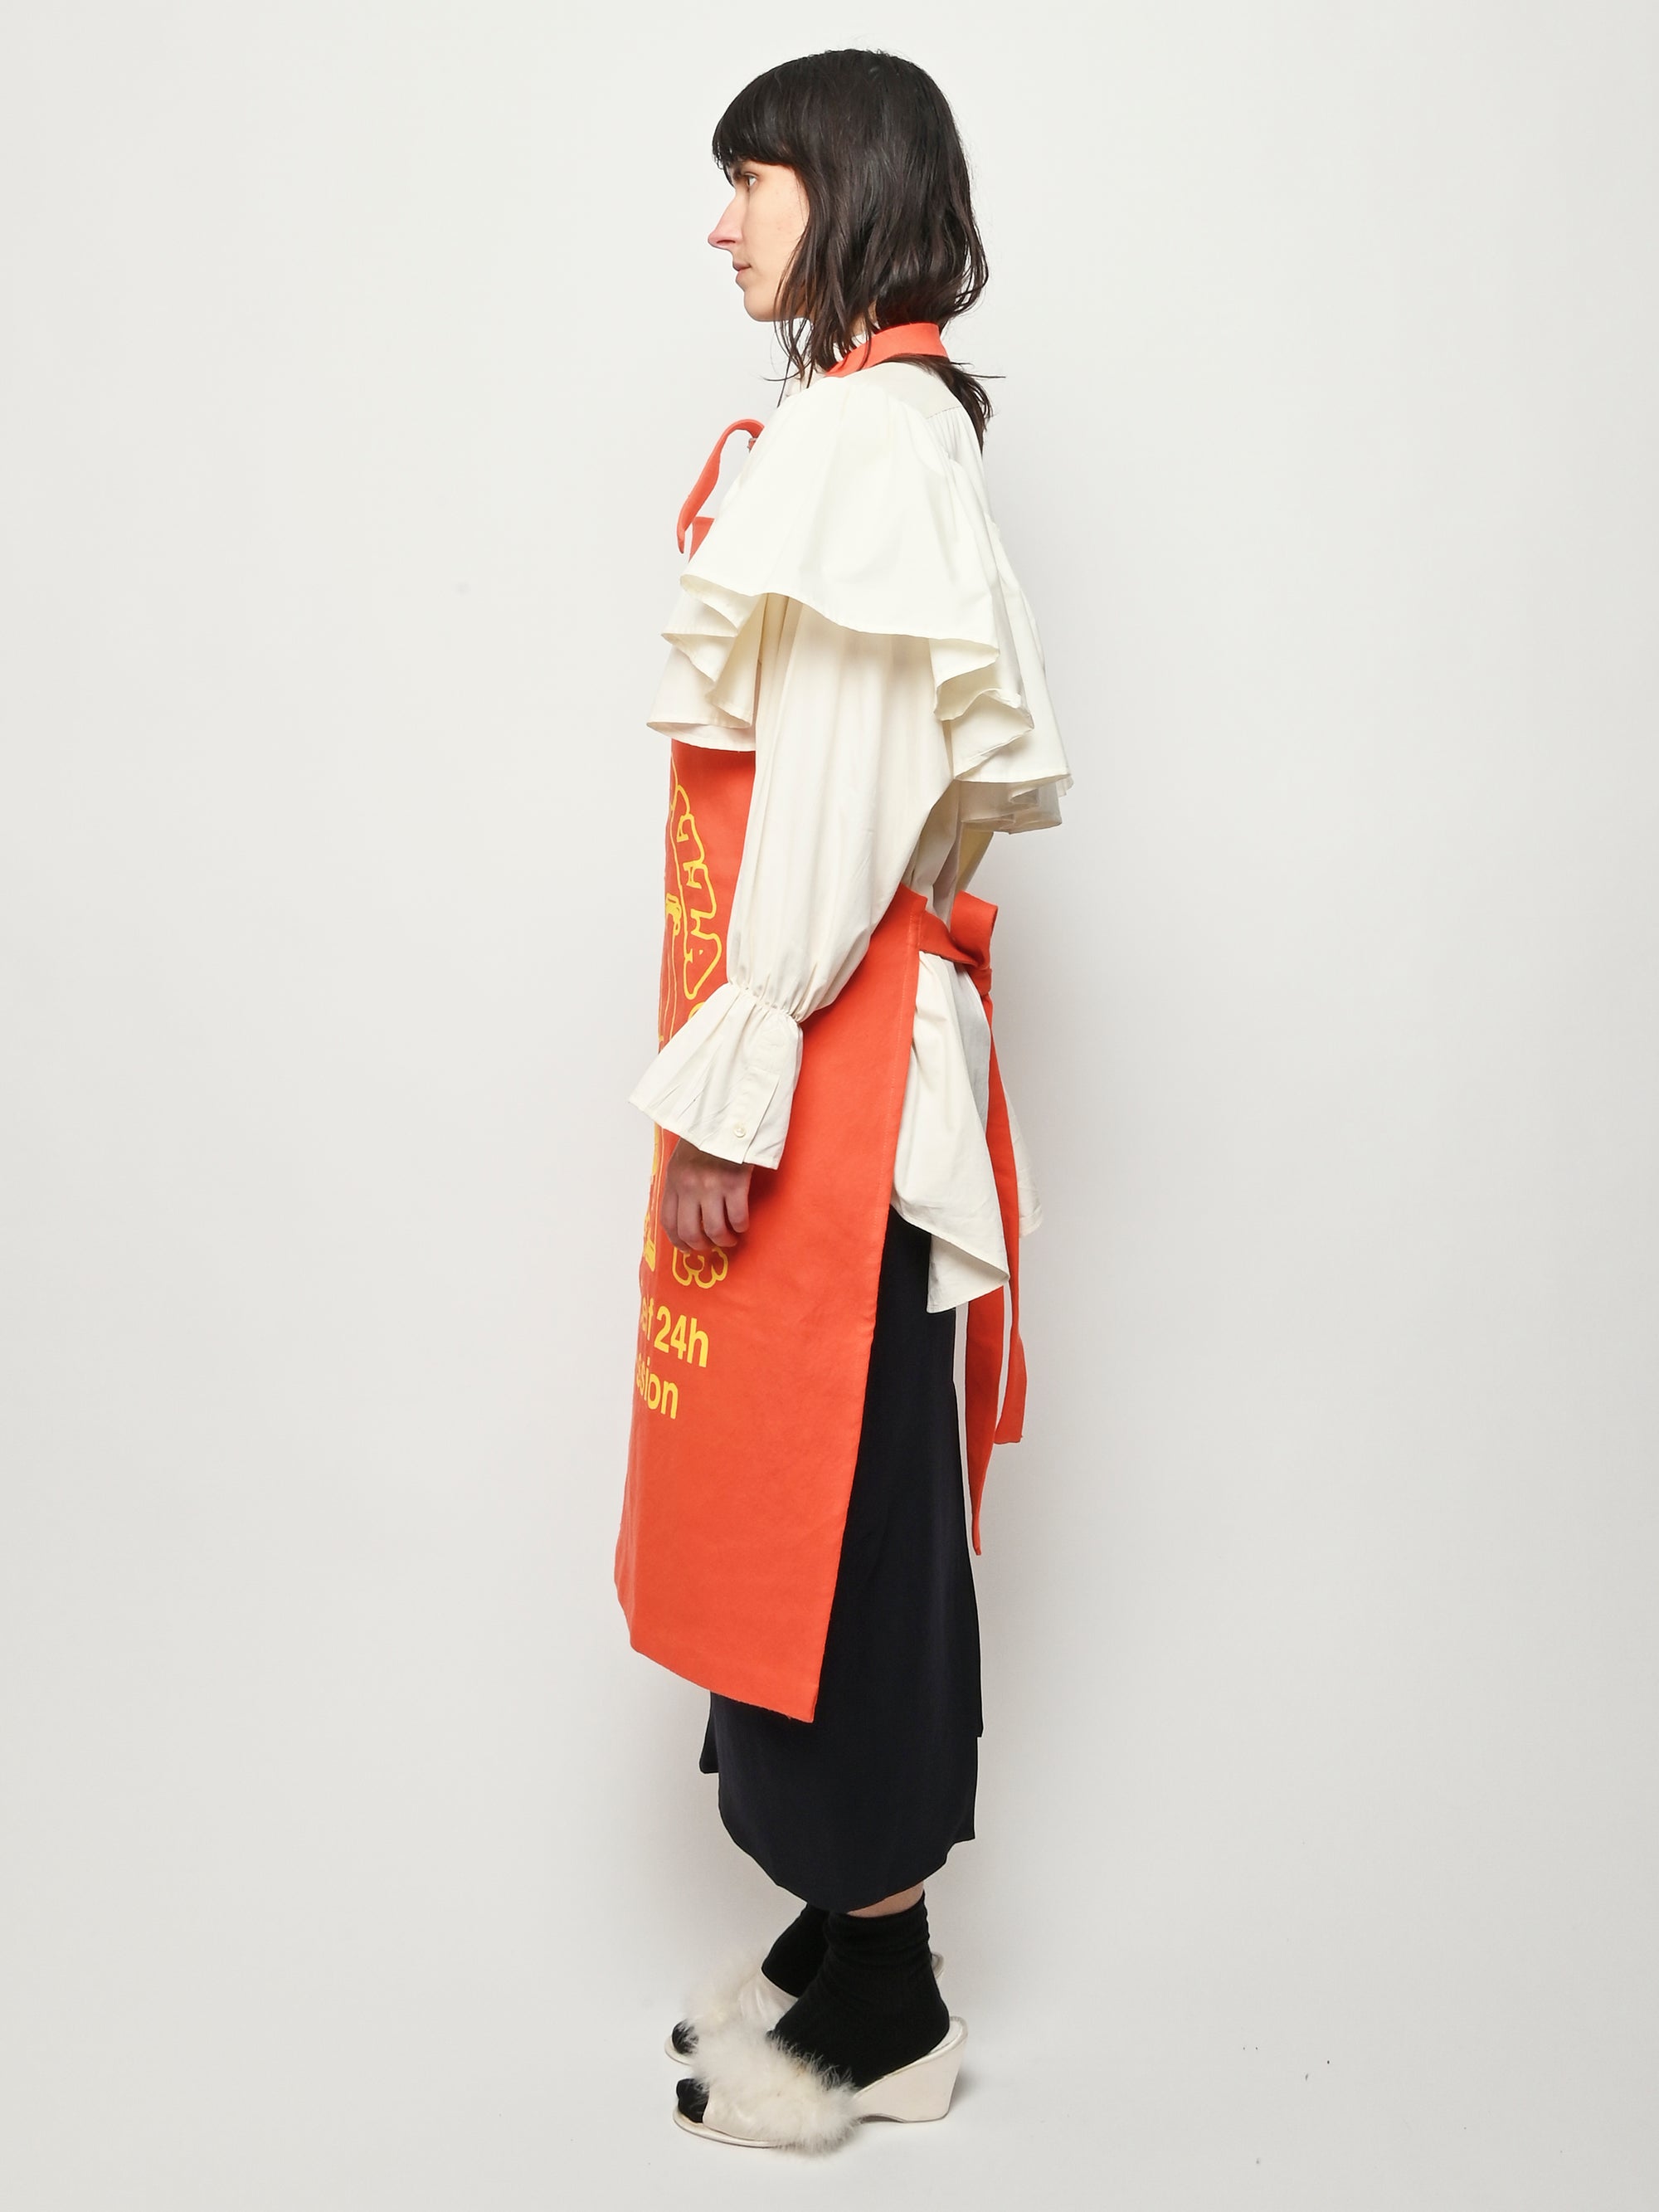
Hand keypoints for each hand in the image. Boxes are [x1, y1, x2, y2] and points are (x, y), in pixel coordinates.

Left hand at [661, 1139, 753, 1254]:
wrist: (729, 1115)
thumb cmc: (708, 1134)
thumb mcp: (682, 1157)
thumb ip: (681, 1181)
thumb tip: (687, 1208)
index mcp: (674, 1179)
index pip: (668, 1221)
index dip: (677, 1240)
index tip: (686, 1248)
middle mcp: (689, 1186)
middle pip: (690, 1231)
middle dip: (701, 1245)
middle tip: (711, 1245)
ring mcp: (712, 1186)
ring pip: (715, 1229)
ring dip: (724, 1240)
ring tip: (730, 1238)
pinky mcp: (735, 1184)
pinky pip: (737, 1217)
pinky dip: (741, 1226)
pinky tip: (742, 1224)